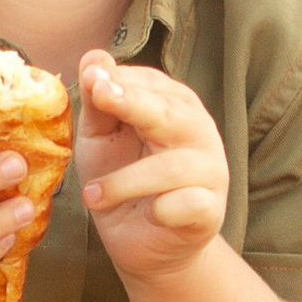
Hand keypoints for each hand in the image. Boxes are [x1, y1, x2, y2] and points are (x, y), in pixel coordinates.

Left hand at [77, 49, 227, 280]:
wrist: (143, 244)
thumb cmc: (122, 183)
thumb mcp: (102, 139)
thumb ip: (99, 102)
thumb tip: (94, 57)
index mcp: (174, 107)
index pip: (152, 85)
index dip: (121, 82)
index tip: (92, 79)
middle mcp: (198, 133)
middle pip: (170, 114)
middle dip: (134, 103)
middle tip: (100, 98)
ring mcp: (209, 172)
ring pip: (172, 166)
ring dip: (126, 181)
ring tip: (92, 196)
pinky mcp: (209, 211)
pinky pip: (189, 204)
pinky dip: (165, 208)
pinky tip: (149, 214)